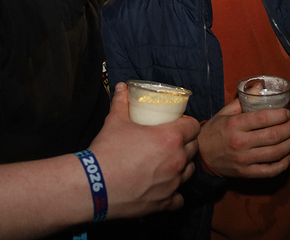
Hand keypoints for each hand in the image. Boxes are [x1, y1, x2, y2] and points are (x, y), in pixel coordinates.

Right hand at [90, 82, 199, 218]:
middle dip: (186, 143)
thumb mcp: (115, 121)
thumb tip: (122, 87)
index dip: (188, 124)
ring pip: (189, 172)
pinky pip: (179, 198)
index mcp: (170, 138)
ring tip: (168, 163)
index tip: (179, 124)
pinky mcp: (165, 202)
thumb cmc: (108, 151)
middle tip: (172, 141)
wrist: (95, 185)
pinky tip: (164, 187)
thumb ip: (121, 102)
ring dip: (182, 166)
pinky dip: (174, 192)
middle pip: (194, 148)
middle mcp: (177, 161)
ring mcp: (173, 183)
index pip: (194, 127)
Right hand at [197, 98, 289, 178]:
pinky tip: (288, 156)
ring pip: (275, 153)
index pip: (263, 118)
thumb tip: (259, 86)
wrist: (201, 156)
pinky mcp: (246, 173)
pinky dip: (283, 164)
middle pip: (273, 136)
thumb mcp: (224, 113)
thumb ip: (242, 100)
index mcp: (234, 125)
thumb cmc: (214, 131)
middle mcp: (240, 142)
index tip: (287, 113)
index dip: (280, 115)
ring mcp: (244, 160)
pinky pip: (270, 171)